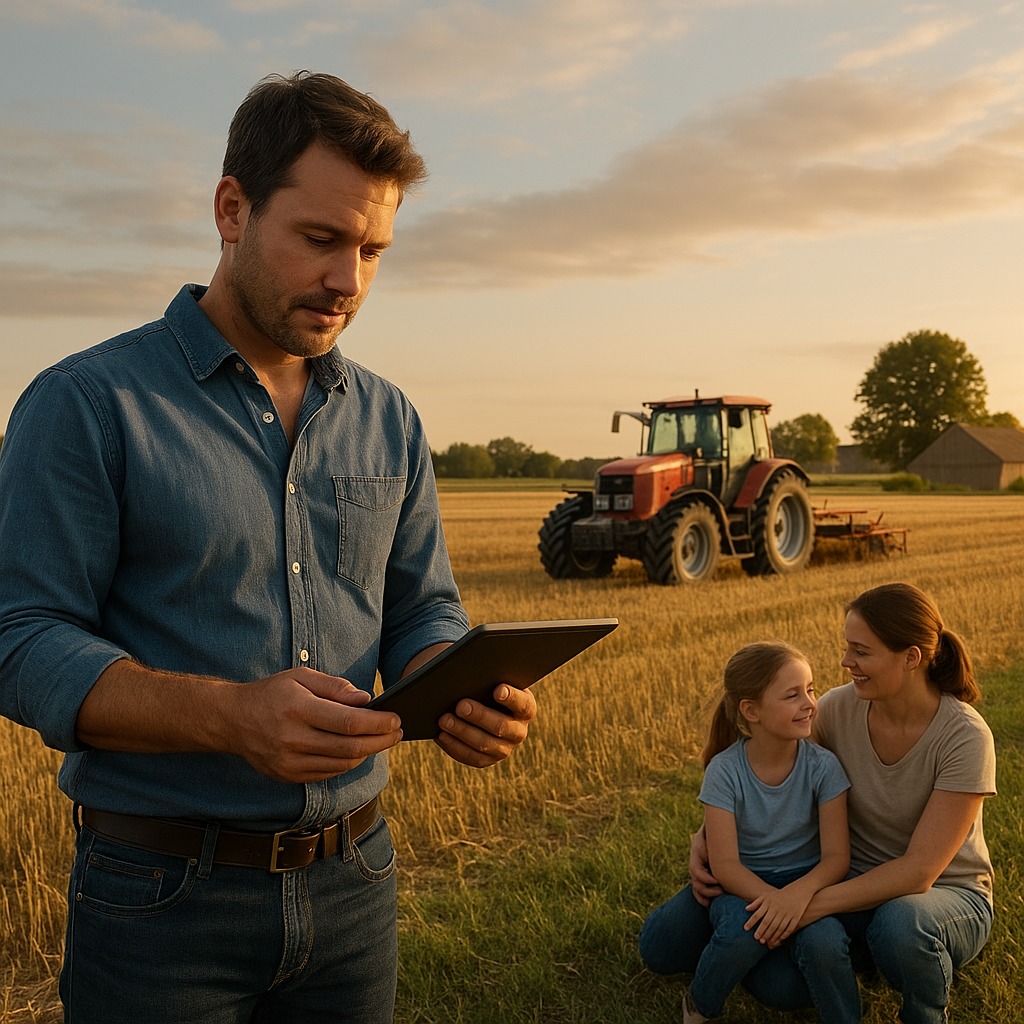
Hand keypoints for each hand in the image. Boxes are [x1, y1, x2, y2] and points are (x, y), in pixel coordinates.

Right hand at [227, 668, 402, 783]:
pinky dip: (347, 762)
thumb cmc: (272, 693)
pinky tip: (357, 750)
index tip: (395, 719)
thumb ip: (335, 687)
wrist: (232, 720)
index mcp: (298, 709)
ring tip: (381, 740)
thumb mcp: (301, 677)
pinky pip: (328, 773)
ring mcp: (290, 762)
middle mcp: (293, 739)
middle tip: (397, 732)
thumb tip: (366, 700)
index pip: (349, 722)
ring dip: (367, 753)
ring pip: (342, 764)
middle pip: (350, 748)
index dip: (378, 723)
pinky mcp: (288, 776)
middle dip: (381, 741)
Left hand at [434, 684, 536, 766]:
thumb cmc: (488, 688)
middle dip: (479, 716)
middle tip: (460, 706)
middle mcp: (519, 731)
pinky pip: (471, 757)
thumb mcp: (493, 681)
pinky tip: (441, 735)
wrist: (485, 707)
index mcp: (526, 708)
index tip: (497, 690)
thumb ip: (488, 679)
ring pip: (484, 744)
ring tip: (444, 720)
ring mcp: (504, 748)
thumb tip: (469, 673)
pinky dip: (455, 746)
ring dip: (462, 732)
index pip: (523, 704)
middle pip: (501, 726)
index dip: (511, 698)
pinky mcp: (488, 760)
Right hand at [689, 827, 722, 906]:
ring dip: (705, 893)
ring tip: (720, 894)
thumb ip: (717, 829)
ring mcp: (696, 866)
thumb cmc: (718, 828)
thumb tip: (718, 822)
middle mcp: (694, 857)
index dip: (706, 878)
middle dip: (707, 887)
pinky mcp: (700, 874)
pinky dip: (701, 897)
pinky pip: (695, 889)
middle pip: (695, 878)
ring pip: (695, 885)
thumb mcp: (715, 828)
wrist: (716, 830)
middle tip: (721, 890)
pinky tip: (708, 903)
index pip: (696, 869)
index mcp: (697, 847)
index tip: (718, 882)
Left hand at [743, 883, 813, 945]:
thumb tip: (746, 909)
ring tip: (766, 942)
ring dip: (771, 935)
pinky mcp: (795, 917)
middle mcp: (777, 908)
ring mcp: (787, 913)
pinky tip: (778, 940)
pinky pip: (788, 928)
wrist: (799, 891)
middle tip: (756, 939)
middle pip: (767, 922)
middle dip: (761, 931)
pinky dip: (783, 935)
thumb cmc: (780, 895)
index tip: (746, 929)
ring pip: (777, 927)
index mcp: (769, 903)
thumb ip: (756, 902)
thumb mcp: (767, 896)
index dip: (751, 922)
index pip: (758, 914)